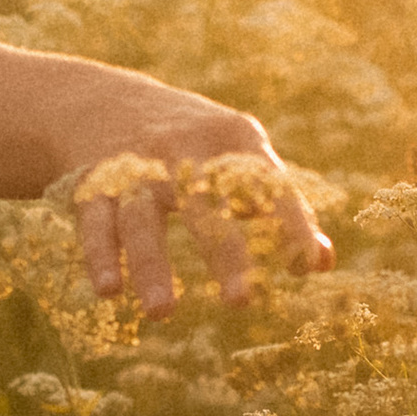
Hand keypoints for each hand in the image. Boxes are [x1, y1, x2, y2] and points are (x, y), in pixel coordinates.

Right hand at [54, 106, 330, 316]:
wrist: (101, 102)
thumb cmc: (195, 144)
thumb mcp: (239, 156)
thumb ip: (278, 207)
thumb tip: (324, 264)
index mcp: (233, 139)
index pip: (268, 185)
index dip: (289, 224)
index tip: (307, 267)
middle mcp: (182, 149)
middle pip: (204, 204)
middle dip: (223, 253)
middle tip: (242, 303)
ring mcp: (135, 165)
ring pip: (141, 217)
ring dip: (150, 264)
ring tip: (163, 314)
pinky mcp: (92, 183)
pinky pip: (96, 222)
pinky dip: (100, 255)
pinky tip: (109, 291)